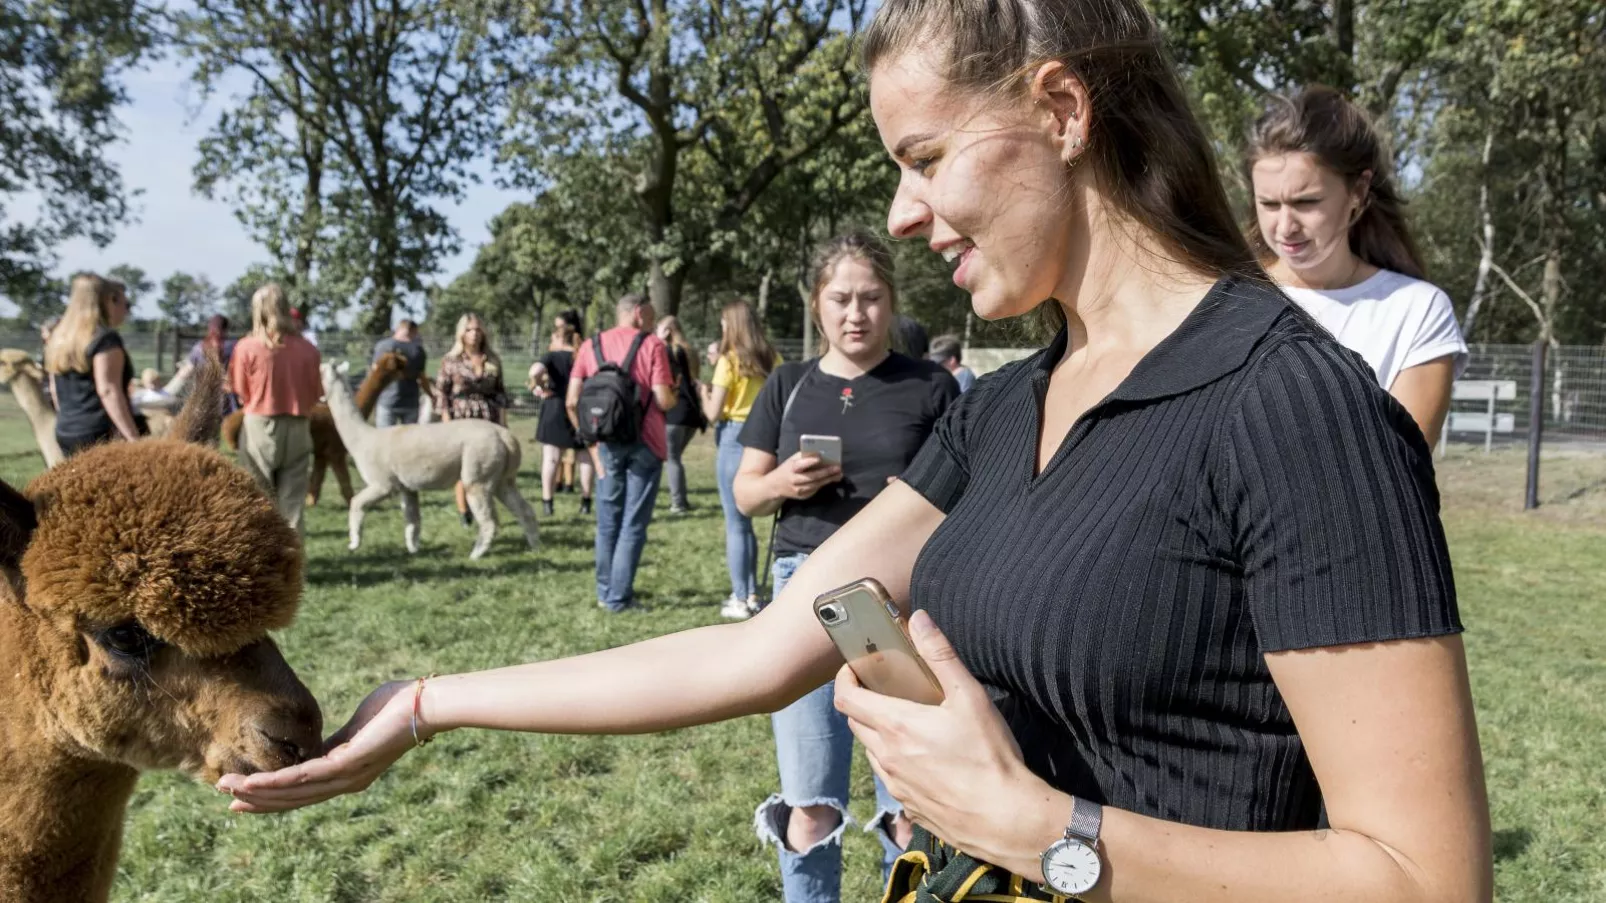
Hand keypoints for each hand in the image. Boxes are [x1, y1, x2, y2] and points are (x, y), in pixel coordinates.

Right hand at [215, 680, 423, 812]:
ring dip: (259, 792)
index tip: (243, 792)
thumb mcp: (355, 727)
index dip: (272, 793)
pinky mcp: (349, 764)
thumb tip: (320, 742)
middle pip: (294, 798)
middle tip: (226, 799)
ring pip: (295, 792)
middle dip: (258, 799)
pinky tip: (253, 783)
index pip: (302, 789)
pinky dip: (277, 782)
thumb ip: (336, 739)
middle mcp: (346, 781)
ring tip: (228, 788)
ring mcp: (347, 776)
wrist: (426, 703)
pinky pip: (306, 777)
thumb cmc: (396, 706)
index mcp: (346, 772)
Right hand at [768, 452, 841, 500]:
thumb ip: (803, 456)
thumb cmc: (787, 469)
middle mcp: (794, 480)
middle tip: (837, 468)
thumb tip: (819, 453)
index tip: (820, 457)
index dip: (810, 461)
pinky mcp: (802, 496)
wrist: (775, 486)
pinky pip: (815, 489)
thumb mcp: (791, 460)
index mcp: (791, 468)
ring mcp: (798, 490)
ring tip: (839, 474)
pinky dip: (824, 484)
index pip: (800, 465)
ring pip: (816, 485)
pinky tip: (832, 479)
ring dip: (828, 479)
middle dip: (826, 472)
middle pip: (812, 477)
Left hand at [834, 611, 1058, 876]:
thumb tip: (919, 620)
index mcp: (895, 727)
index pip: (845, 698)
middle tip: (887, 689)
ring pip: (872, 751)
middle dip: (863, 701)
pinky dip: (896, 760)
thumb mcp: (970, 697)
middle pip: (855, 723)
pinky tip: (925, 758)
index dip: (844, 678)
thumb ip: (941, 656)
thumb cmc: (989, 758)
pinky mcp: (909, 806)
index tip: (856, 668)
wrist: (1006, 820)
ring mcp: (896, 785)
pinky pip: (890, 777)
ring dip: (879, 732)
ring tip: (909, 722)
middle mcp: (886, 757)